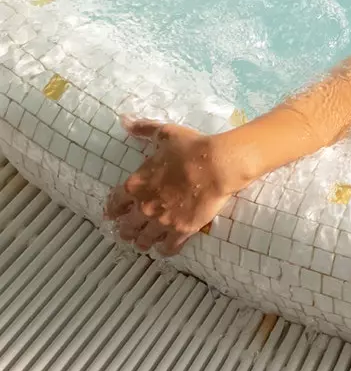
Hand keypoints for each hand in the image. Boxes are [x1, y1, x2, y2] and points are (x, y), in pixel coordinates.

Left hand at [102, 117, 247, 255]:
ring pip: (144, 241)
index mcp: (135, 185)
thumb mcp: (165, 134)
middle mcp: (143, 207)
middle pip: (126, 228)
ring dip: (144, 241)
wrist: (218, 164)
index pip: (114, 205)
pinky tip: (167, 247)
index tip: (117, 213)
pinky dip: (165, 250)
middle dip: (127, 230)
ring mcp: (162, 221)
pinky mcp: (181, 231)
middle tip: (133, 229)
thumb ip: (144, 129)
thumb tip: (124, 120)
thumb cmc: (191, 147)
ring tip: (148, 241)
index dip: (114, 211)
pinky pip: (167, 249)